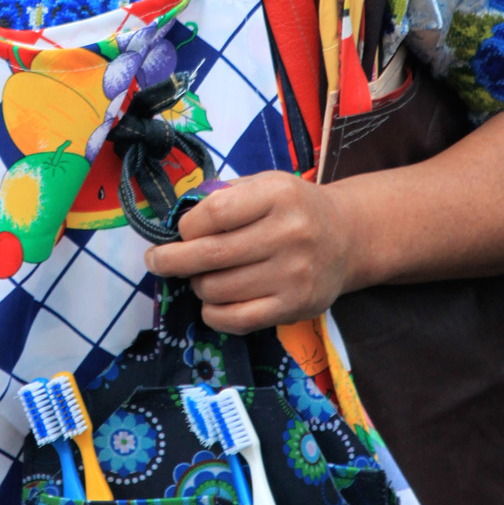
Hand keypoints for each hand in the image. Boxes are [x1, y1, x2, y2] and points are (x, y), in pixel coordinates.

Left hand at [145, 174, 356, 333]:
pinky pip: (237, 319)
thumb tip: (174, 223)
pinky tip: (212, 303)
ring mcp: (294, 273)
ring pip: (217, 289)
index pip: (213, 213)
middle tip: (157, 261)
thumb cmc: (292, 209)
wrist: (347, 238)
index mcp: (278, 195)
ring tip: (202, 277)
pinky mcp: (295, 306)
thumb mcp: (264, 185)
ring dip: (198, 285)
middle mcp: (290, 233)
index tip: (182, 231)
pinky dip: (213, 314)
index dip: (186, 226)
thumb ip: (222, 196)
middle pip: (210, 254)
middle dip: (172, 260)